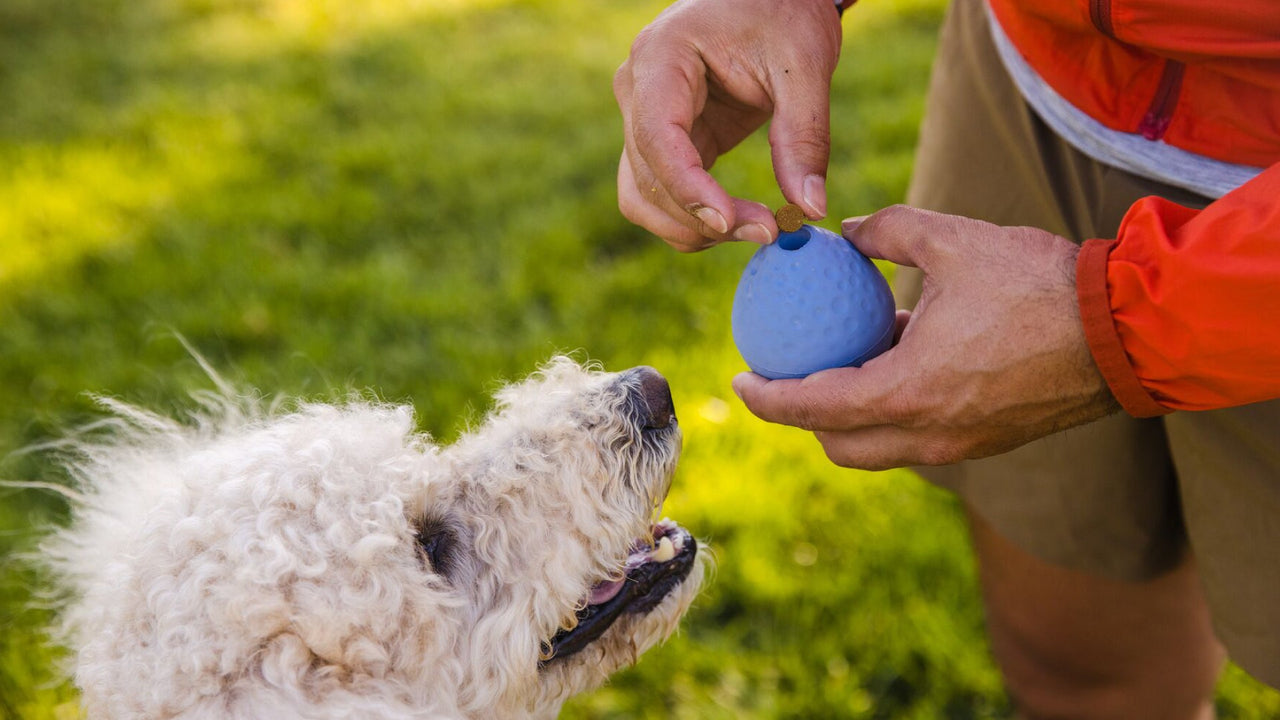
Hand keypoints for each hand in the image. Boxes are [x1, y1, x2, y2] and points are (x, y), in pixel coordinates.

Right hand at [613, 0, 841, 250]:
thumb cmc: (785, 11)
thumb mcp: (806, 65)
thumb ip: (805, 136)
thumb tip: (810, 209)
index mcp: (662, 57)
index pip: (657, 138)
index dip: (688, 189)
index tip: (733, 222)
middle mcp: (637, 90)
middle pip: (646, 178)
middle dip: (702, 218)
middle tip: (771, 229)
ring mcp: (644, 118)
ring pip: (642, 198)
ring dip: (692, 229)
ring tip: (758, 229)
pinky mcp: (665, 142)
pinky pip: (662, 196)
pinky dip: (695, 220)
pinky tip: (742, 221)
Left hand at [732, 205, 1120, 469]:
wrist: (1129, 331)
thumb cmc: (1038, 281)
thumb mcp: (951, 238)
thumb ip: (888, 231)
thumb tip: (847, 231)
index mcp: (907, 391)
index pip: (811, 409)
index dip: (766, 400)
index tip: (739, 382)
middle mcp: (929, 433)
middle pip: (839, 446)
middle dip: (802, 422)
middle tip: (786, 377)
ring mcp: (961, 445)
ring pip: (880, 448)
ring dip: (850, 417)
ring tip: (841, 363)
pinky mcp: (988, 441)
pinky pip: (920, 435)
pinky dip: (894, 410)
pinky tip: (899, 358)